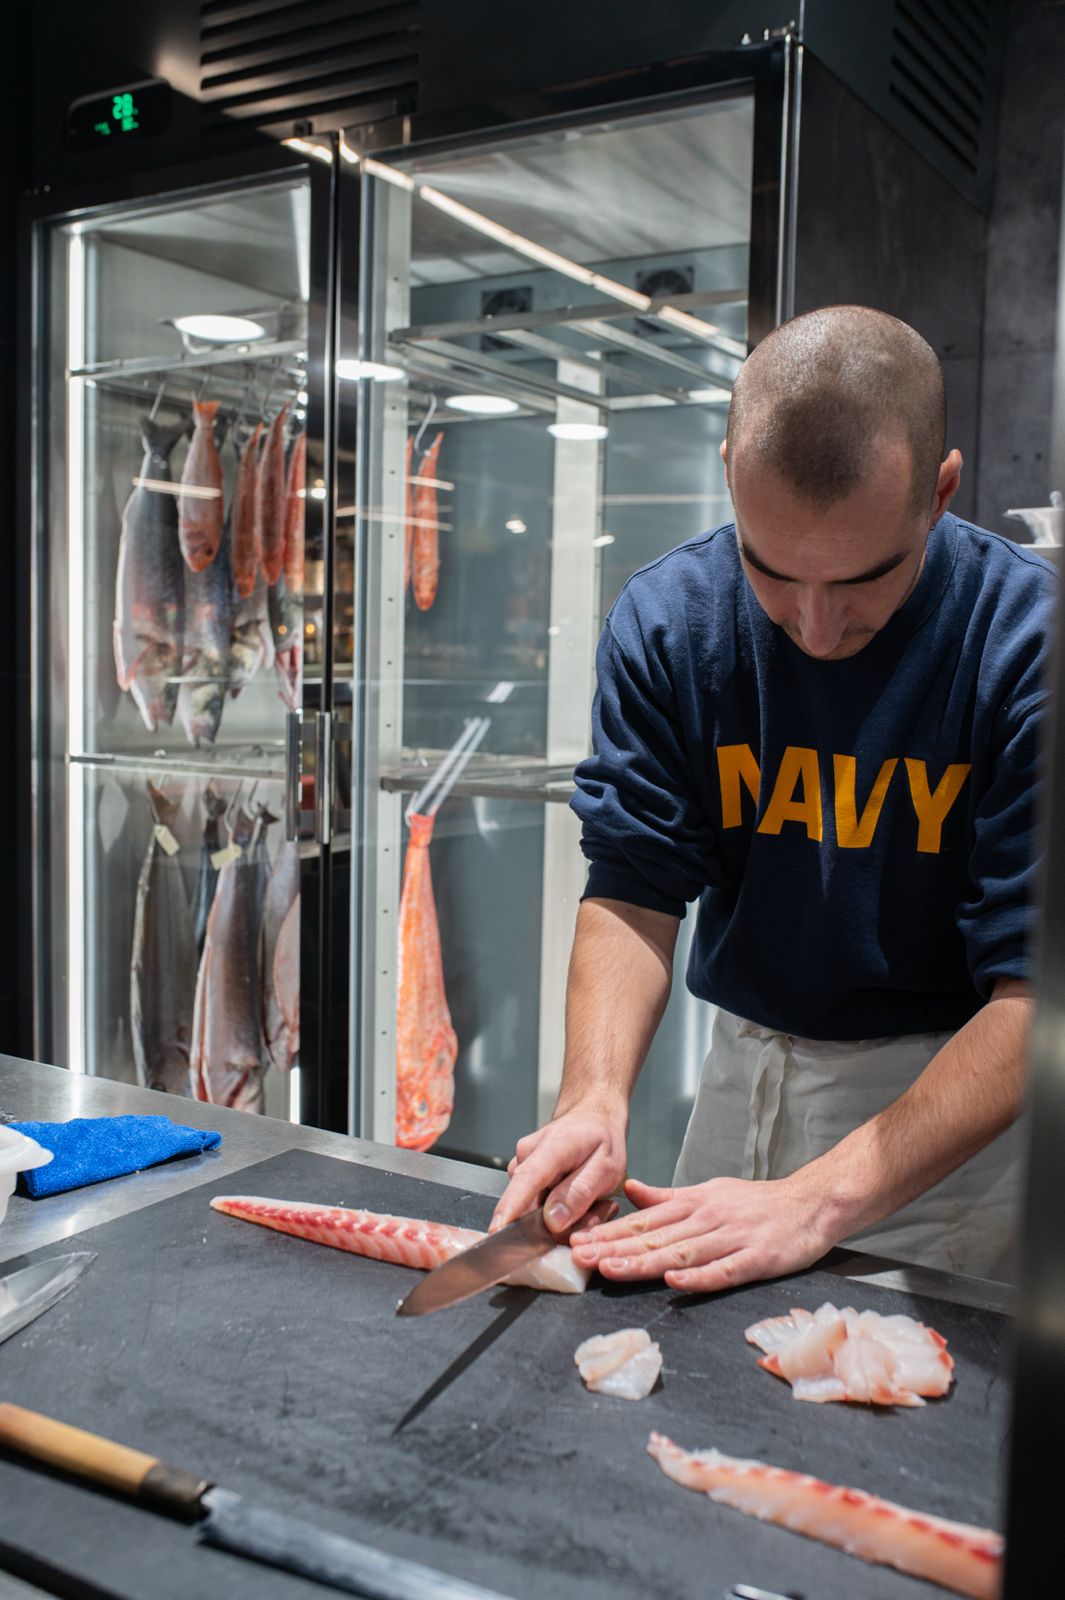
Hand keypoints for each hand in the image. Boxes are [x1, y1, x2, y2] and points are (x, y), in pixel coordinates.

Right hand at [490, 1102, 626, 1235]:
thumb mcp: (606, 1166)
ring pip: (537, 1212)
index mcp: (552, 1147)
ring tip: (592, 1199)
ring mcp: (521, 1164)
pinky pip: (537, 1207)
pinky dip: (560, 1211)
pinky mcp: (521, 1176)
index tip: (497, 1230)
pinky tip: (578, 1199)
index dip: (511, 1207)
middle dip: (566, 1223)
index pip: (527, 1179)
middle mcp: (528, 1154)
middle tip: (598, 1209)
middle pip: (533, 1208)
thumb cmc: (601, 1138)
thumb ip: (580, 1194)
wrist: (592, 1118)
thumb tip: (553, 1221)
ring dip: (567, 1217)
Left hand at [568, 1174, 836, 1292]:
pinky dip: (699, 1278)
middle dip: (614, 1249)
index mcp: (693, 1204)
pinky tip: (674, 1284)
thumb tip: (629, 1191)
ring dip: (644, 1263)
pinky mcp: (757, 1258)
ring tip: (611, 1270)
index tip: (577, 1242)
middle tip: (579, 1257)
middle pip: (654, 1238)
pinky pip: (724, 1270)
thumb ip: (668, 1197)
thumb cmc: (757, 1202)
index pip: (643, 1221)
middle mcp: (707, 1219)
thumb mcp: (708, 1191)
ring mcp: (732, 1238)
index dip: (608, 1233)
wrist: (812, 1202)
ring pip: (681, 1254)